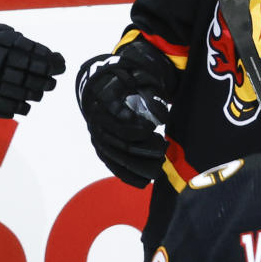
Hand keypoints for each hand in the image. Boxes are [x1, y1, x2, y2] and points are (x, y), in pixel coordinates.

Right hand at [0, 12, 64, 117]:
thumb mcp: (2, 34)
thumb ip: (28, 46)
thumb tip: (56, 59)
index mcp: (8, 46)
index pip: (40, 59)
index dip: (53, 65)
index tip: (58, 66)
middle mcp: (1, 65)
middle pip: (35, 78)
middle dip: (46, 81)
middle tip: (49, 82)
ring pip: (25, 94)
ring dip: (36, 94)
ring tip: (37, 92)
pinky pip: (10, 108)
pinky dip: (22, 108)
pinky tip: (25, 105)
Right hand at [77, 54, 169, 186]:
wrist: (104, 86)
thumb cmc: (126, 81)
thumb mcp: (139, 79)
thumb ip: (150, 94)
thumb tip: (162, 117)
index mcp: (103, 99)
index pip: (118, 117)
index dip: (136, 127)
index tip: (153, 129)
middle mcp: (97, 120)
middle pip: (120, 141)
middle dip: (144, 149)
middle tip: (163, 149)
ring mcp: (98, 136)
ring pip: (117, 157)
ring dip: (140, 164)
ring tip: (159, 165)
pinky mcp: (102, 149)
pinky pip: (113, 166)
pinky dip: (129, 175)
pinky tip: (144, 182)